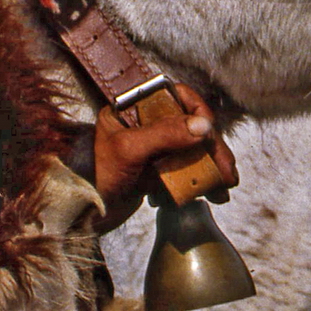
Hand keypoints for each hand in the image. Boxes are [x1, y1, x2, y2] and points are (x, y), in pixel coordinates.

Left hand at [93, 84, 239, 230]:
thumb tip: (204, 126)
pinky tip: (211, 195)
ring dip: (212, 166)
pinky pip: (187, 169)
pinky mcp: (158, 169)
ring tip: (224, 187)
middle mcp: (147, 123)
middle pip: (191, 125)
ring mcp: (154, 147)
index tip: (209, 133)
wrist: (83, 214)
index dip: (198, 111)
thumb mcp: (130, 150)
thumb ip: (164, 134)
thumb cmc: (97, 176)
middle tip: (227, 172)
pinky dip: (201, 180)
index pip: (176, 96)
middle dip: (213, 148)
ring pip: (194, 148)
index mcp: (135, 108)